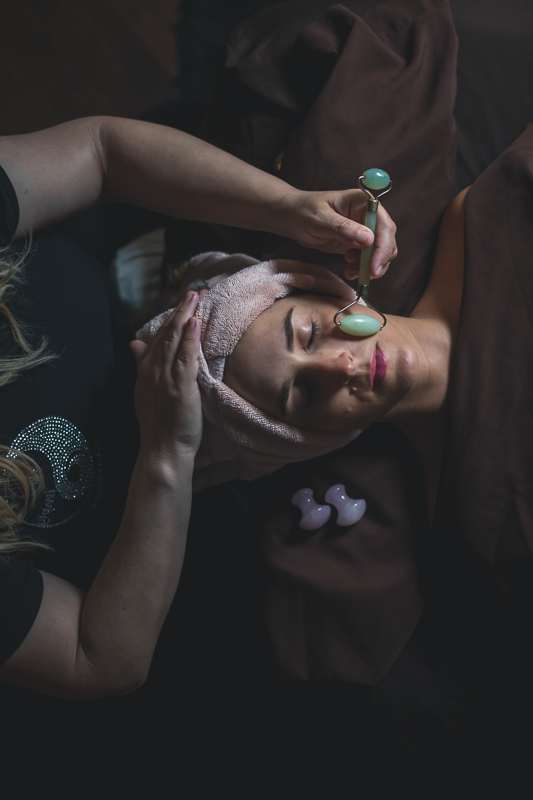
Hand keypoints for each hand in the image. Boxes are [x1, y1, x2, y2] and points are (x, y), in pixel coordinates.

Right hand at [129, 292, 202, 464]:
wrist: (162, 451)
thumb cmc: (160, 426)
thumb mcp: (146, 392)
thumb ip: (142, 366)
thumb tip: (134, 344)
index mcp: (146, 371)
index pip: (158, 337)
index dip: (172, 317)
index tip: (185, 301)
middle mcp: (153, 371)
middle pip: (167, 333)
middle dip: (180, 310)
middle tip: (194, 292)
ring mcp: (165, 379)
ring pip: (175, 340)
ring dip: (186, 316)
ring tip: (196, 298)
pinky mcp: (180, 388)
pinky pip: (185, 359)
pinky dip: (189, 339)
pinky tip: (195, 322)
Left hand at [280, 188, 397, 281]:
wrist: (292, 218)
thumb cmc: (304, 211)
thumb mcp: (320, 220)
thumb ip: (343, 229)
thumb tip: (368, 239)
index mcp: (363, 202)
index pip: (384, 225)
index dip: (383, 247)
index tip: (375, 267)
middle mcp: (368, 215)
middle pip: (387, 240)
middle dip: (379, 260)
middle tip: (366, 275)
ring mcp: (364, 229)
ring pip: (380, 252)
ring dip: (370, 266)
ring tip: (351, 272)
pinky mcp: (358, 243)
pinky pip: (369, 259)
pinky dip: (363, 268)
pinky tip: (349, 270)